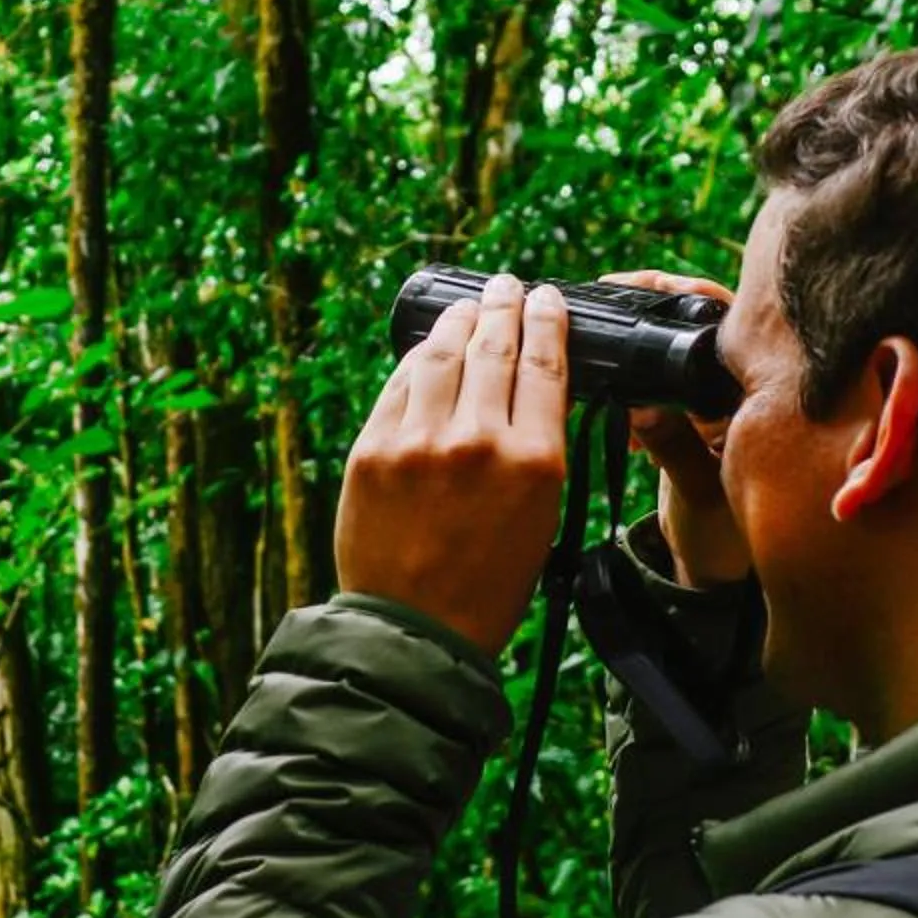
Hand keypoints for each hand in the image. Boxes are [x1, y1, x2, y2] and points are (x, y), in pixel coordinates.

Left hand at [335, 274, 569, 655]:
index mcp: (534, 462)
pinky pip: (400, 384)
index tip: (546, 299)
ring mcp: (418, 441)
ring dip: (461, 320)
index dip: (546, 320)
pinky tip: (430, 349)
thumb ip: (539, 448)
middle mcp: (477, 440)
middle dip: (505, 306)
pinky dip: (420, 359)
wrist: (414, 630)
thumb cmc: (488, 583)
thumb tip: (534, 386)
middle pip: (494, 345)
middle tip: (509, 287)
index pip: (544, 364)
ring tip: (471, 306)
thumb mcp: (542, 517)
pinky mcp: (372, 448)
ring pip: (442, 351)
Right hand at [602, 269, 751, 587]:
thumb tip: (639, 407)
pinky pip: (671, 370)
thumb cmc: (723, 538)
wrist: (712, 567)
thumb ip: (674, 446)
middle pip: (708, 318)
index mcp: (767, 397)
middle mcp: (752, 386)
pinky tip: (614, 390)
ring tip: (603, 327)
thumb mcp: (699, 492)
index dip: (687, 293)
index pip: (735, 321)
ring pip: (686, 340)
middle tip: (610, 289)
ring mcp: (726, 395)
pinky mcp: (699, 409)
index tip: (640, 285)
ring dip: (645, 333)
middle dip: (657, 299)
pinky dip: (641, 371)